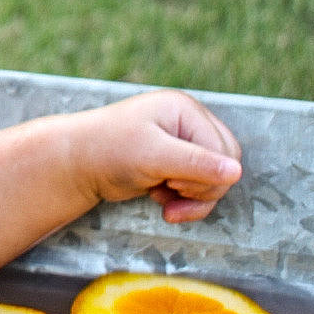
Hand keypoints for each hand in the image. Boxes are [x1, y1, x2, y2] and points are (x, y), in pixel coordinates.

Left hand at [74, 90, 242, 222]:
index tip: (172, 178)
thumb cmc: (109, 150)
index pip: (225, 150)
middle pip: (225, 166)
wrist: (76, 164)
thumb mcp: (153, 156)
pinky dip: (185, 202)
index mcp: (185, 110)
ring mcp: (182, 144)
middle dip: (200, 187)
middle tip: (168, 187)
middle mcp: (187, 124)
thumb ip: (196, 164)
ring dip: (191, 198)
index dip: (205, 174)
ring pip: (215, 181)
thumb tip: (237, 172)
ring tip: (161, 195)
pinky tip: (161, 201)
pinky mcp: (175, 165)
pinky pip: (199, 189)